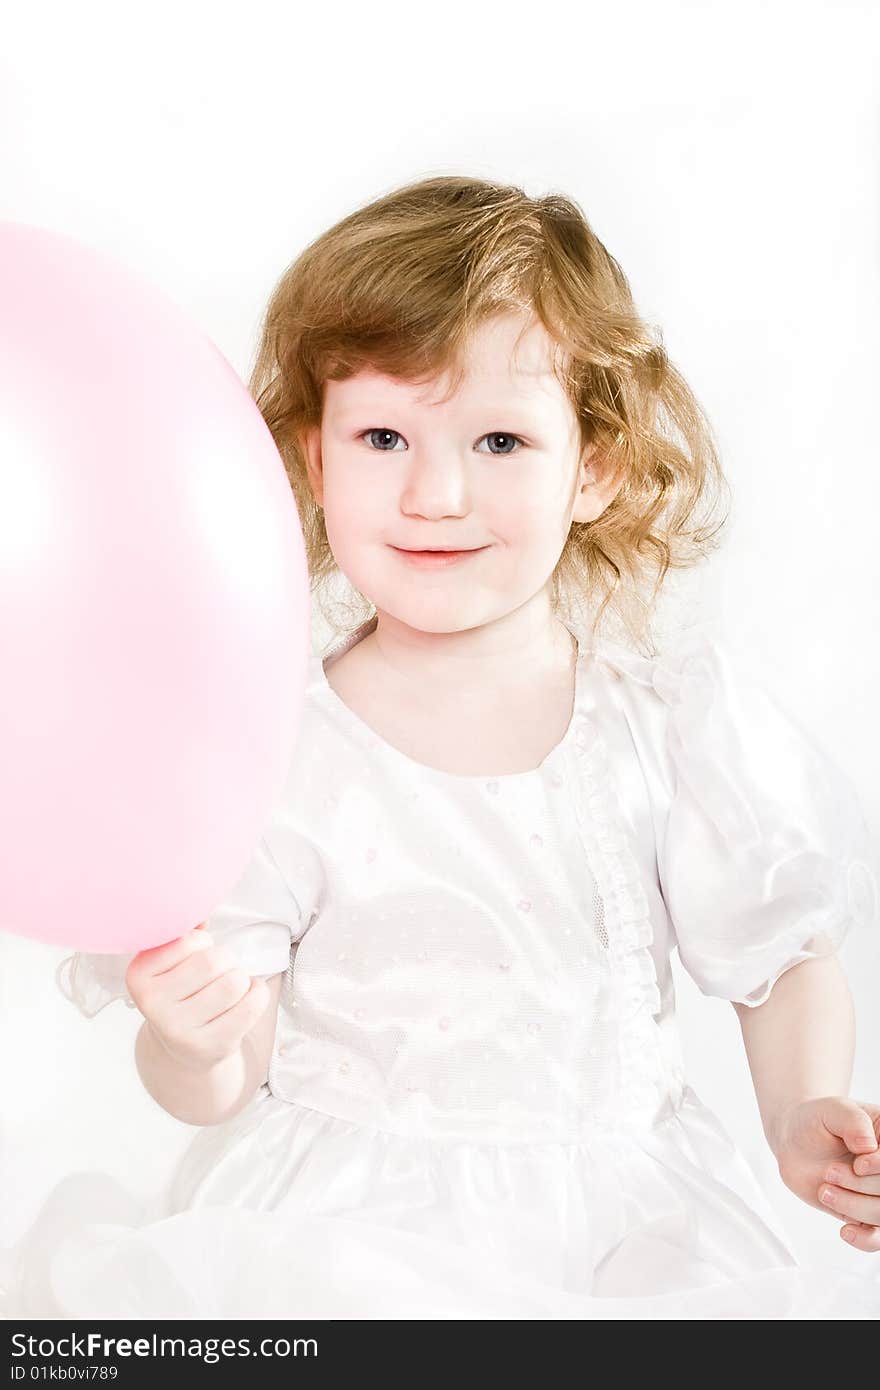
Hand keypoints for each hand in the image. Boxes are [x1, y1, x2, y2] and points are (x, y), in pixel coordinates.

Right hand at [125, 924, 269, 1070]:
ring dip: (241, 979)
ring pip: (234, 982)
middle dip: (225, 960)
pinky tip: (243, 1000)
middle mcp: (153, 1005)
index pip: (189, 940)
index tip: (195, 957)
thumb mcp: (173, 962)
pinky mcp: (210, 1047)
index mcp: (138, 975)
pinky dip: (257, 994)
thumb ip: (186, 933)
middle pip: (213, 961)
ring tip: (229, 987)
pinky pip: (252, 1004)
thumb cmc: (184, 991)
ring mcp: (180, 1030)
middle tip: (218, 973)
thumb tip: (200, 908)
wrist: (184, 1049)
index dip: (203, 943)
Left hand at [773, 1096, 879, 1251]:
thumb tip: (868, 1146)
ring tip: (825, 1190)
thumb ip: (852, 1122)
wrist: (795, 1140)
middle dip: (861, 1185)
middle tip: (830, 1172)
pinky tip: (846, 1230)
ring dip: (854, 1206)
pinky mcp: (862, 1213)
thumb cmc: (816, 1120)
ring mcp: (876, 1193)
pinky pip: (875, 1238)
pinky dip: (865, 1239)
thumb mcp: (832, 1109)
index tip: (859, 1164)